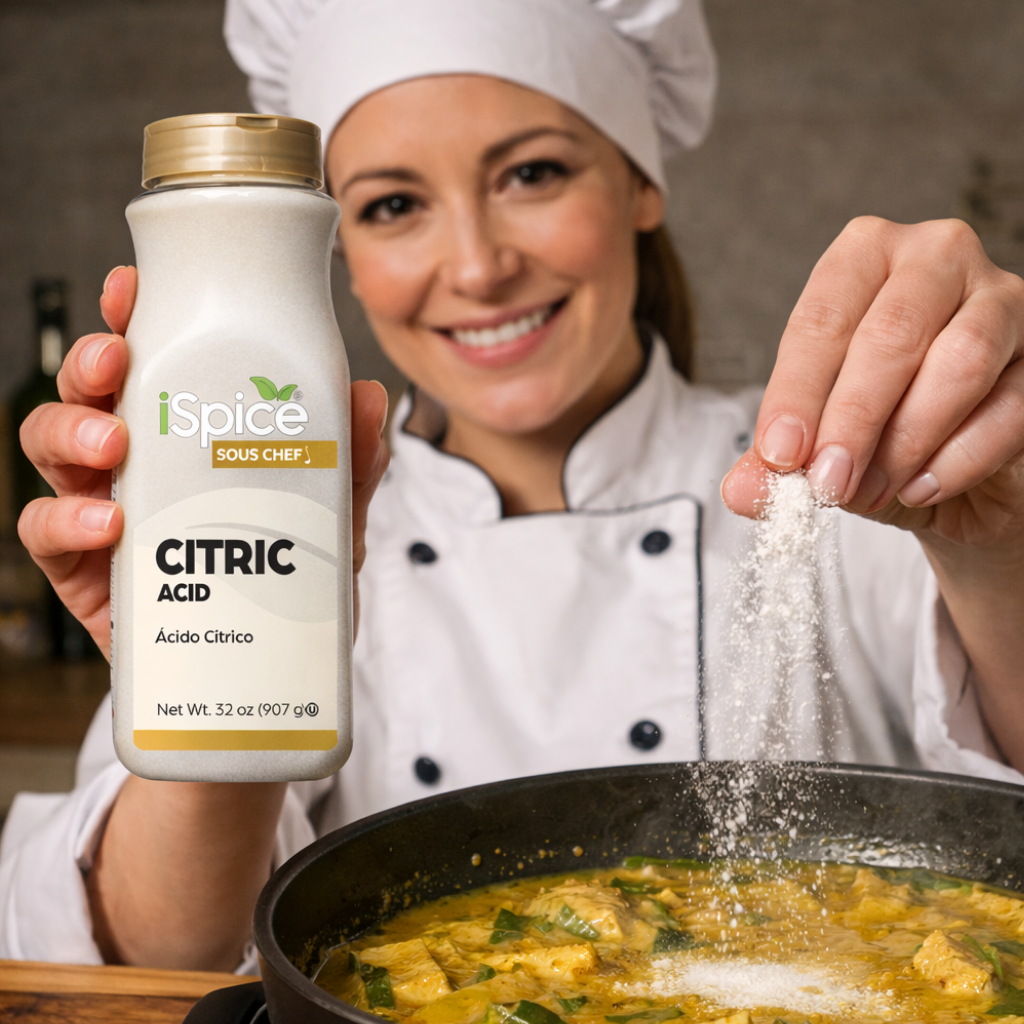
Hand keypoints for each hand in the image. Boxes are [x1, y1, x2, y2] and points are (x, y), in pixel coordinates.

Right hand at [18, 266, 390, 661]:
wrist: (262, 676)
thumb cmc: (285, 583)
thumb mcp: (330, 522)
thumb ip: (349, 465)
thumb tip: (367, 396)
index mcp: (188, 436)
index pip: (151, 363)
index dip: (132, 319)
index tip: (131, 289)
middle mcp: (139, 464)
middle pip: (90, 393)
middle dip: (91, 364)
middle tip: (116, 361)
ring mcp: (104, 511)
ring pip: (51, 447)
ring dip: (70, 431)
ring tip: (112, 445)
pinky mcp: (83, 570)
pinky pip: (44, 531)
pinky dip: (65, 521)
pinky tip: (110, 526)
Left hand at [722, 217, 1023, 550]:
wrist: (954, 473)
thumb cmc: (877, 434)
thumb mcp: (817, 447)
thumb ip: (778, 464)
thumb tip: (741, 492)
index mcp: (865, 259)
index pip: (822, 319)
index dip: (796, 392)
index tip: (780, 455)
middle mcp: (937, 260)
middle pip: (892, 333)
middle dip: (852, 418)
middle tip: (827, 483)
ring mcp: (1003, 301)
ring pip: (960, 361)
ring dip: (906, 439)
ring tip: (869, 491)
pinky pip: (1011, 406)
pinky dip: (958, 459)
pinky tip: (919, 490)